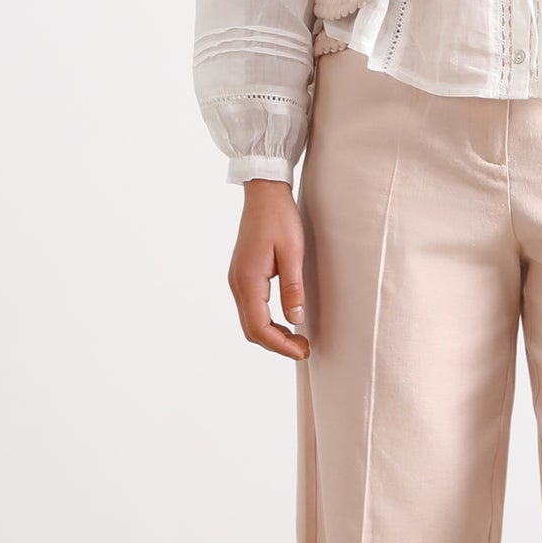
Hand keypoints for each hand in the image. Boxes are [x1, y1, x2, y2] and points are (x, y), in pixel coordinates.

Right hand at [228, 182, 308, 358]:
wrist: (264, 192)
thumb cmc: (280, 218)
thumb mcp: (293, 252)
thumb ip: (292, 288)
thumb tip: (295, 320)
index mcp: (248, 279)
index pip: (259, 327)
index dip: (280, 345)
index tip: (303, 350)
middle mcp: (237, 282)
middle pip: (251, 329)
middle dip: (277, 344)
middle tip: (304, 348)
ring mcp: (237, 279)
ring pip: (249, 320)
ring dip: (271, 334)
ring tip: (298, 338)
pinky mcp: (242, 275)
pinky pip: (250, 308)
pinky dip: (266, 321)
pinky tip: (285, 321)